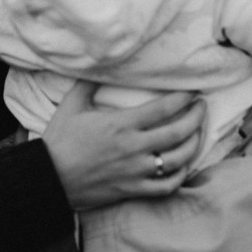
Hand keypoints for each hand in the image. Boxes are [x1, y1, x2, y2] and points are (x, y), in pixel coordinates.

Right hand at [42, 82, 204, 209]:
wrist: (50, 177)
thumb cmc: (61, 139)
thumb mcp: (73, 104)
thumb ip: (89, 82)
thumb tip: (100, 61)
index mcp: (121, 124)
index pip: (162, 109)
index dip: (182, 99)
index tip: (192, 91)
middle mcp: (133, 148)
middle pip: (177, 133)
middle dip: (195, 117)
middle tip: (202, 107)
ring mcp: (135, 171)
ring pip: (177, 160)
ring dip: (193, 145)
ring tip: (197, 133)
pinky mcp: (133, 190)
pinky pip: (165, 186)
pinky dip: (180, 176)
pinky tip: (184, 166)